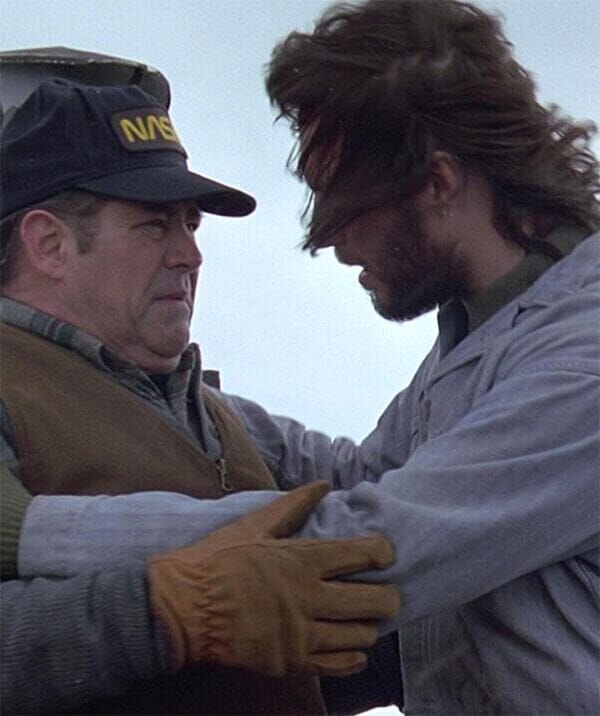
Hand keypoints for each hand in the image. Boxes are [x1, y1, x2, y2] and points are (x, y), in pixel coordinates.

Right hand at [148, 482, 398, 676]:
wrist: (181, 608)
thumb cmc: (217, 561)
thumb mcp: (254, 525)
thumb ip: (292, 505)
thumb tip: (322, 484)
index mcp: (300, 560)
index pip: (361, 555)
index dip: (382, 553)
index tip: (384, 553)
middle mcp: (307, 598)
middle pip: (372, 601)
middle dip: (389, 597)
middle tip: (386, 593)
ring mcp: (300, 634)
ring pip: (360, 635)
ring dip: (369, 626)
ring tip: (365, 618)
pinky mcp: (289, 661)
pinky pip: (337, 664)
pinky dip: (353, 657)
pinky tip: (354, 649)